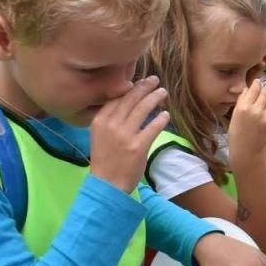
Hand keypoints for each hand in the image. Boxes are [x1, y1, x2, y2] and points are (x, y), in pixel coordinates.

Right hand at [89, 75, 169, 192]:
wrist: (107, 184)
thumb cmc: (105, 160)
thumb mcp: (100, 135)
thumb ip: (111, 119)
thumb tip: (127, 100)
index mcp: (99, 120)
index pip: (116, 98)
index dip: (130, 88)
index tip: (139, 82)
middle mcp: (111, 125)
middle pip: (130, 99)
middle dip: (144, 87)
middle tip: (154, 80)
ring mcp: (124, 135)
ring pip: (142, 109)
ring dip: (154, 98)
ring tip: (163, 92)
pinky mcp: (138, 146)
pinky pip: (153, 127)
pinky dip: (161, 119)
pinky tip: (166, 115)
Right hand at [227, 80, 265, 155]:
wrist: (246, 150)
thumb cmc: (237, 132)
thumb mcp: (235, 114)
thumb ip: (242, 100)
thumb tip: (248, 88)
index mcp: (244, 107)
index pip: (254, 88)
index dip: (257, 83)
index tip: (257, 82)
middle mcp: (256, 110)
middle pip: (265, 93)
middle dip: (262, 91)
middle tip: (259, 93)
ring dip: (265, 103)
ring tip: (258, 111)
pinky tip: (261, 121)